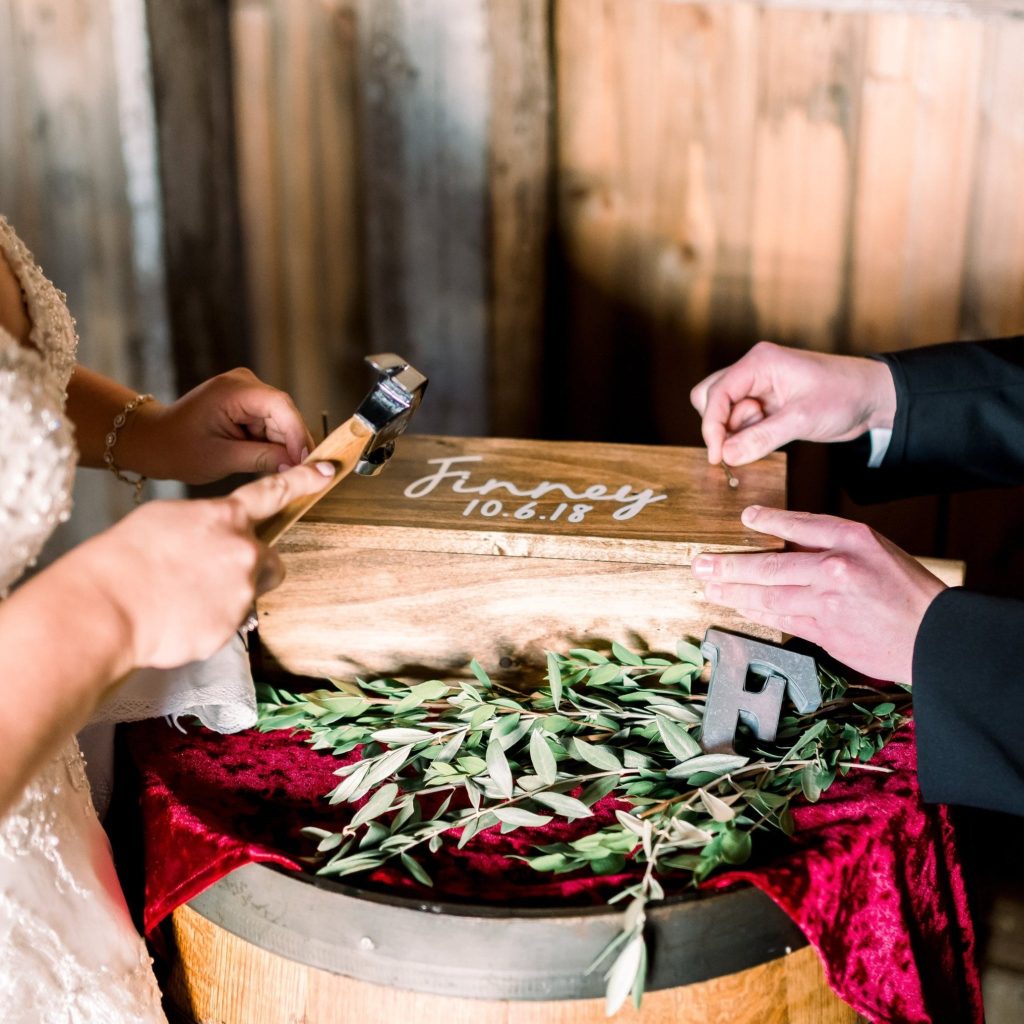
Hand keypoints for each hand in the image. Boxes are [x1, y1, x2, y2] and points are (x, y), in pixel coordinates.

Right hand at [77, 462, 333, 668]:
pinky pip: (229, 622)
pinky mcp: (231, 627)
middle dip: (252, 567)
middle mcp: (242, 552)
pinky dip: (210, 621)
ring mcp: (240, 591)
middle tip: (212, 574)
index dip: (302, 480)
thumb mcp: (164, 519)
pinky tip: (179, 616)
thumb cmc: (122, 560)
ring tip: (186, 597)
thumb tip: (217, 531)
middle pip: (271, 560)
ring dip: (230, 594)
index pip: (273, 493)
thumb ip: (205, 522)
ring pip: (249, 592)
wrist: (104, 608)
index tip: (325, 472)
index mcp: (223, 517)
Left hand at [126, 367, 315, 483]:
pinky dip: (273, 444)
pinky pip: (270, 424)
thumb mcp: (222, 458)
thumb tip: (297, 465)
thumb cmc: (177, 448)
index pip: (281, 406)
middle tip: (301, 474)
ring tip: (283, 472)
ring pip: (281, 421)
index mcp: (234, 390)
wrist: (152, 442)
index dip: (298, 434)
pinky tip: (271, 462)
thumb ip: (263, 458)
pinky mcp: (247, 404)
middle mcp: (244, 383)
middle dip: (293, 443)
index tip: (306, 461)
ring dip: (283, 446)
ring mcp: (246, 392)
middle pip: (284, 413)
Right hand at [689, 341, 896, 465]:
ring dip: (735, 431)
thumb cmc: (844, 395)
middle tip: (744, 443)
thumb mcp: (803, 419)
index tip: (717, 456)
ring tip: (770, 434)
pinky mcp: (765, 403)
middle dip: (721, 425)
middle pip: (710, 397)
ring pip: (723, 411)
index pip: (717, 393)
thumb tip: (727, 455)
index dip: (711, 426)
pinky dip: (745, 435)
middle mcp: (753, 371)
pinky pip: (740, 420)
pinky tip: (769, 438)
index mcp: (759, 362)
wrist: (872, 398)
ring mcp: (758, 386)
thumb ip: (762, 437)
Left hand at [692, 506, 946, 682]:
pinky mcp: (825, 633)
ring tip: (709, 587)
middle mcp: (837, 568)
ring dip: (733, 591)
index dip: (768, 521)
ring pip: (769, 596)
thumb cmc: (905, 590)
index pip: (801, 524)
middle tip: (701, 564)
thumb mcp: (875, 550)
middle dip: (729, 565)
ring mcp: (828, 604)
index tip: (745, 518)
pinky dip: (757, 612)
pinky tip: (738, 606)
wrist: (932, 636)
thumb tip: (784, 540)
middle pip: (771, 565)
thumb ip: (830, 543)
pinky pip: (781, 620)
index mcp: (853, 540)